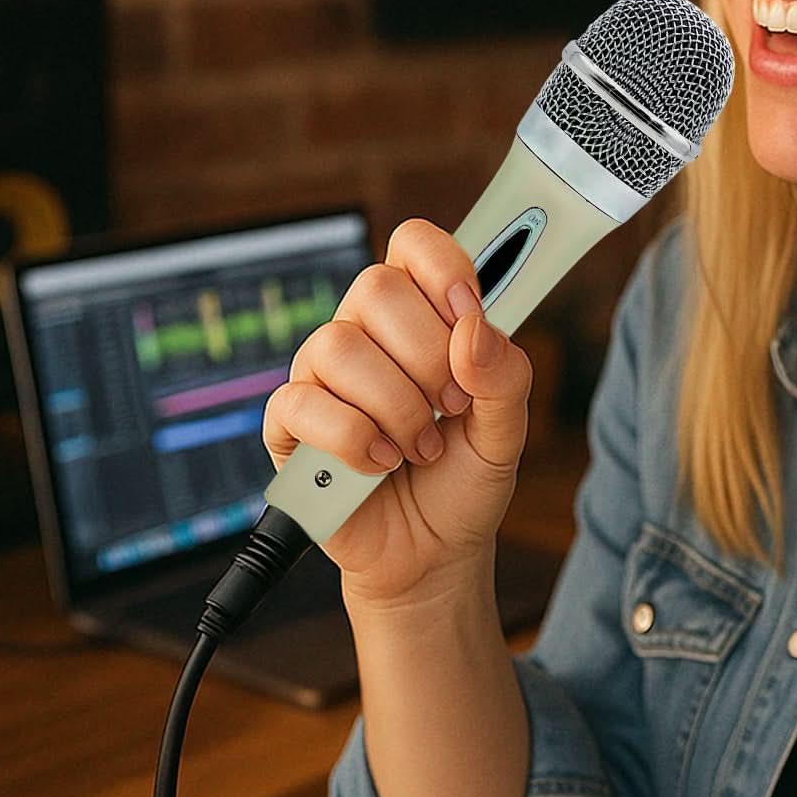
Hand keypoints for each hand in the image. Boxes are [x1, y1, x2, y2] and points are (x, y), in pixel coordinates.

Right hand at [262, 219, 532, 606]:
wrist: (433, 553)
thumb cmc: (464, 478)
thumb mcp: (507, 428)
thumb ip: (504, 374)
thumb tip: (473, 328)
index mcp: (419, 314)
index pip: (413, 244)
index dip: (440, 265)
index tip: (469, 310)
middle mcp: (364, 331)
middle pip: (375, 288)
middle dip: (428, 355)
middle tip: (453, 406)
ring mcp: (321, 375)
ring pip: (340, 347)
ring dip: (397, 407)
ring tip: (421, 447)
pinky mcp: (289, 425)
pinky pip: (305, 404)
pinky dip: (356, 440)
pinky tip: (382, 465)